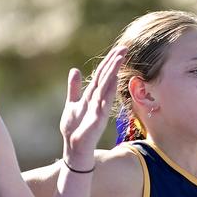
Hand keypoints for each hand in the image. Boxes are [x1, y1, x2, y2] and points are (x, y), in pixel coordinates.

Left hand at [60, 46, 126, 168]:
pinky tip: (112, 80)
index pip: (102, 75)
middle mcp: (98, 100)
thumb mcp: (72, 104)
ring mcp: (99, 109)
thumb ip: (74, 88)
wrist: (74, 148)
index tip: (118, 48)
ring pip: (107, 87)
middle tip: (124, 47)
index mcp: (92, 96)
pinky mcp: (98, 120)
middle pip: (107, 77)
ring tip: (120, 58)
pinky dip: (108, 91)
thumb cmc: (74, 129)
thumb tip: (75, 70)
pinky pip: (104, 103)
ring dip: (113, 72)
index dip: (109, 61)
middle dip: (114, 62)